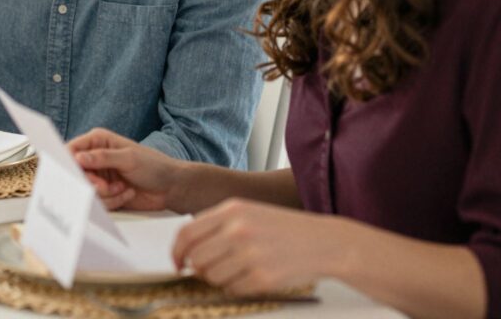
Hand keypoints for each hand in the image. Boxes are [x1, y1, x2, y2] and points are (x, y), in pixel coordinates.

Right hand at [68, 128, 180, 210]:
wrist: (171, 187)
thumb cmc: (153, 165)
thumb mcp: (129, 158)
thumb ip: (102, 158)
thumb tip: (78, 157)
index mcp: (98, 141)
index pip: (72, 149)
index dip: (68, 162)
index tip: (75, 174)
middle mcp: (95, 158)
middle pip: (76, 174)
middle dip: (91, 183)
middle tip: (103, 187)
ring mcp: (99, 177)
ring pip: (86, 191)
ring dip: (106, 194)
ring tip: (123, 187)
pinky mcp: (105, 194)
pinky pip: (98, 202)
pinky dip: (113, 201)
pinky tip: (127, 193)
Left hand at [172, 199, 346, 293]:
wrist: (324, 242)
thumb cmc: (282, 228)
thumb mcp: (247, 212)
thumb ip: (216, 226)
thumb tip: (187, 250)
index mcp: (231, 210)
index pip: (187, 234)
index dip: (176, 252)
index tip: (177, 262)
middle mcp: (238, 230)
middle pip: (196, 259)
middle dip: (198, 269)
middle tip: (209, 270)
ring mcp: (250, 255)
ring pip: (212, 277)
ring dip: (218, 279)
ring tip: (238, 270)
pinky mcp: (262, 277)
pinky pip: (232, 289)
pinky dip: (236, 288)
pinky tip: (252, 277)